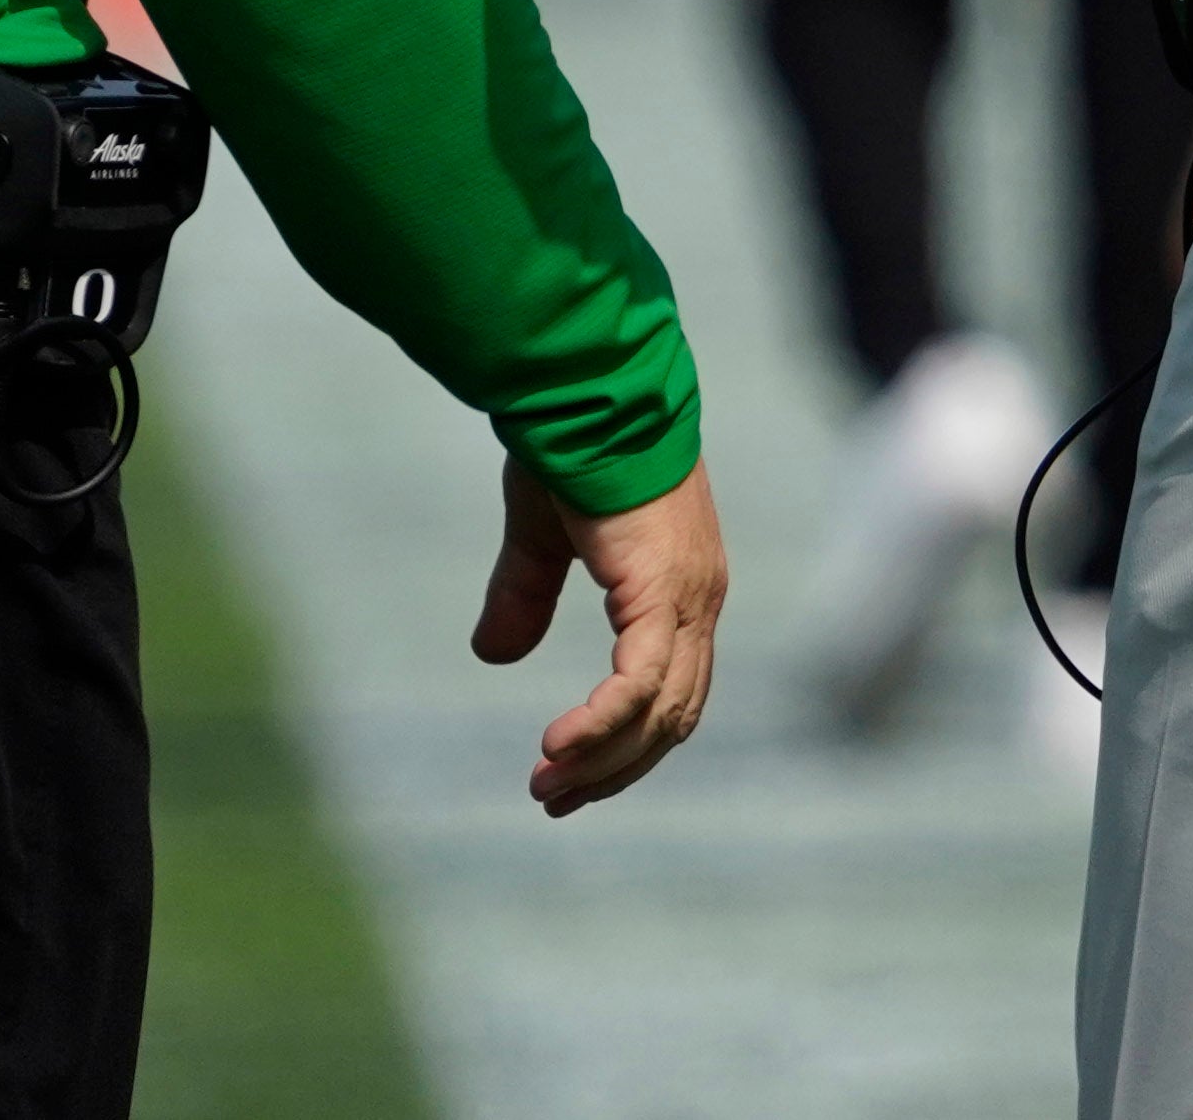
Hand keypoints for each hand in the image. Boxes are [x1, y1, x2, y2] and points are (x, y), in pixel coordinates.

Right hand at [476, 458, 724, 816]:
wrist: (586, 392)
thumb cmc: (571, 448)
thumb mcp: (541, 537)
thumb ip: (525, 593)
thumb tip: (494, 656)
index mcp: (680, 588)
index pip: (671, 687)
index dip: (626, 739)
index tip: (572, 775)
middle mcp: (698, 599)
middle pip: (672, 713)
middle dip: (615, 767)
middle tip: (555, 801)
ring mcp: (689, 597)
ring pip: (661, 710)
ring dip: (604, 759)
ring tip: (548, 788)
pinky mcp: (664, 591)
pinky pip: (640, 682)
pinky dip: (602, 724)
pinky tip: (559, 749)